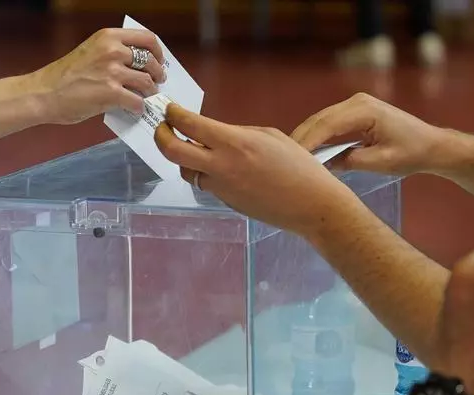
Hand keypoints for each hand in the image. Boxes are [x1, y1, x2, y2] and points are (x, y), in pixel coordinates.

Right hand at [29, 28, 166, 124]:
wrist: (44, 93)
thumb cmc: (64, 76)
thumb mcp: (90, 51)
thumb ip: (112, 53)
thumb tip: (137, 66)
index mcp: (108, 37)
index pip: (147, 38)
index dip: (158, 52)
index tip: (159, 61)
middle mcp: (113, 50)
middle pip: (151, 61)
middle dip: (157, 74)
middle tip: (157, 82)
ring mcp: (113, 71)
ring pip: (147, 82)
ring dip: (150, 92)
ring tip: (146, 97)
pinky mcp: (111, 93)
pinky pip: (137, 101)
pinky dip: (139, 107)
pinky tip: (135, 109)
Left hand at [154, 104, 362, 237]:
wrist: (311, 206)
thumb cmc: (299, 167)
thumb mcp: (270, 136)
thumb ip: (238, 133)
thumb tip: (217, 135)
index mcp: (234, 143)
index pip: (190, 125)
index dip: (174, 114)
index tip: (170, 109)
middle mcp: (221, 166)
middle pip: (173, 151)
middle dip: (161, 136)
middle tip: (163, 128)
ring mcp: (221, 187)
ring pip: (186, 171)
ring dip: (182, 157)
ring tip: (190, 146)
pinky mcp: (225, 202)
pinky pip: (205, 183)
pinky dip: (203, 172)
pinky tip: (216, 165)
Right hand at [291, 93, 445, 175]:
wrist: (431, 145)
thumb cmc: (411, 153)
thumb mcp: (381, 162)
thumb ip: (351, 161)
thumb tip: (325, 164)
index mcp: (365, 110)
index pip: (327, 125)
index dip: (308, 143)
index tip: (293, 160)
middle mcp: (357, 101)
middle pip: (319, 119)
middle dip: (301, 139)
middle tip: (283, 161)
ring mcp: (355, 104)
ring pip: (321, 120)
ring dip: (306, 137)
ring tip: (291, 158)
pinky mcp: (355, 111)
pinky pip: (329, 122)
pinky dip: (317, 135)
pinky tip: (307, 151)